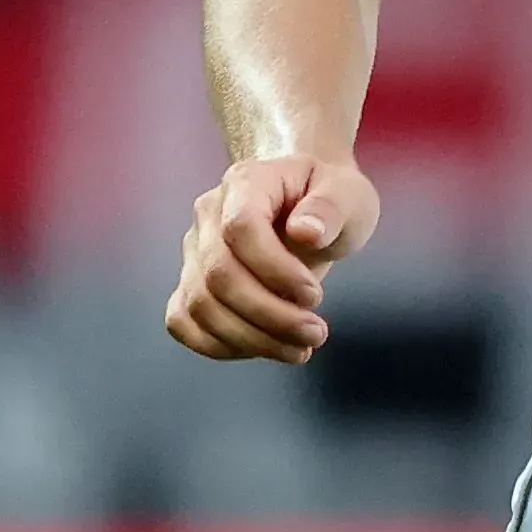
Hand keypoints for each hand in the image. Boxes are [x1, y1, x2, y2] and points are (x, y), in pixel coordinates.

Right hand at [165, 151, 381, 361]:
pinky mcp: (191, 284)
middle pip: (218, 275)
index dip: (275, 269)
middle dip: (269, 315)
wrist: (306, 206)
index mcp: (245, 183)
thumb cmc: (327, 198)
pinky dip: (220, 346)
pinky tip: (263, 348)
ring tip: (300, 348)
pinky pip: (184, 323)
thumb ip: (330, 208)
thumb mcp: (347, 194)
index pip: (240, 227)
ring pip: (200, 306)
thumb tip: (306, 233)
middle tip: (316, 332)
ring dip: (251, 338)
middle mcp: (208, 215)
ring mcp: (194, 251)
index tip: (315, 295)